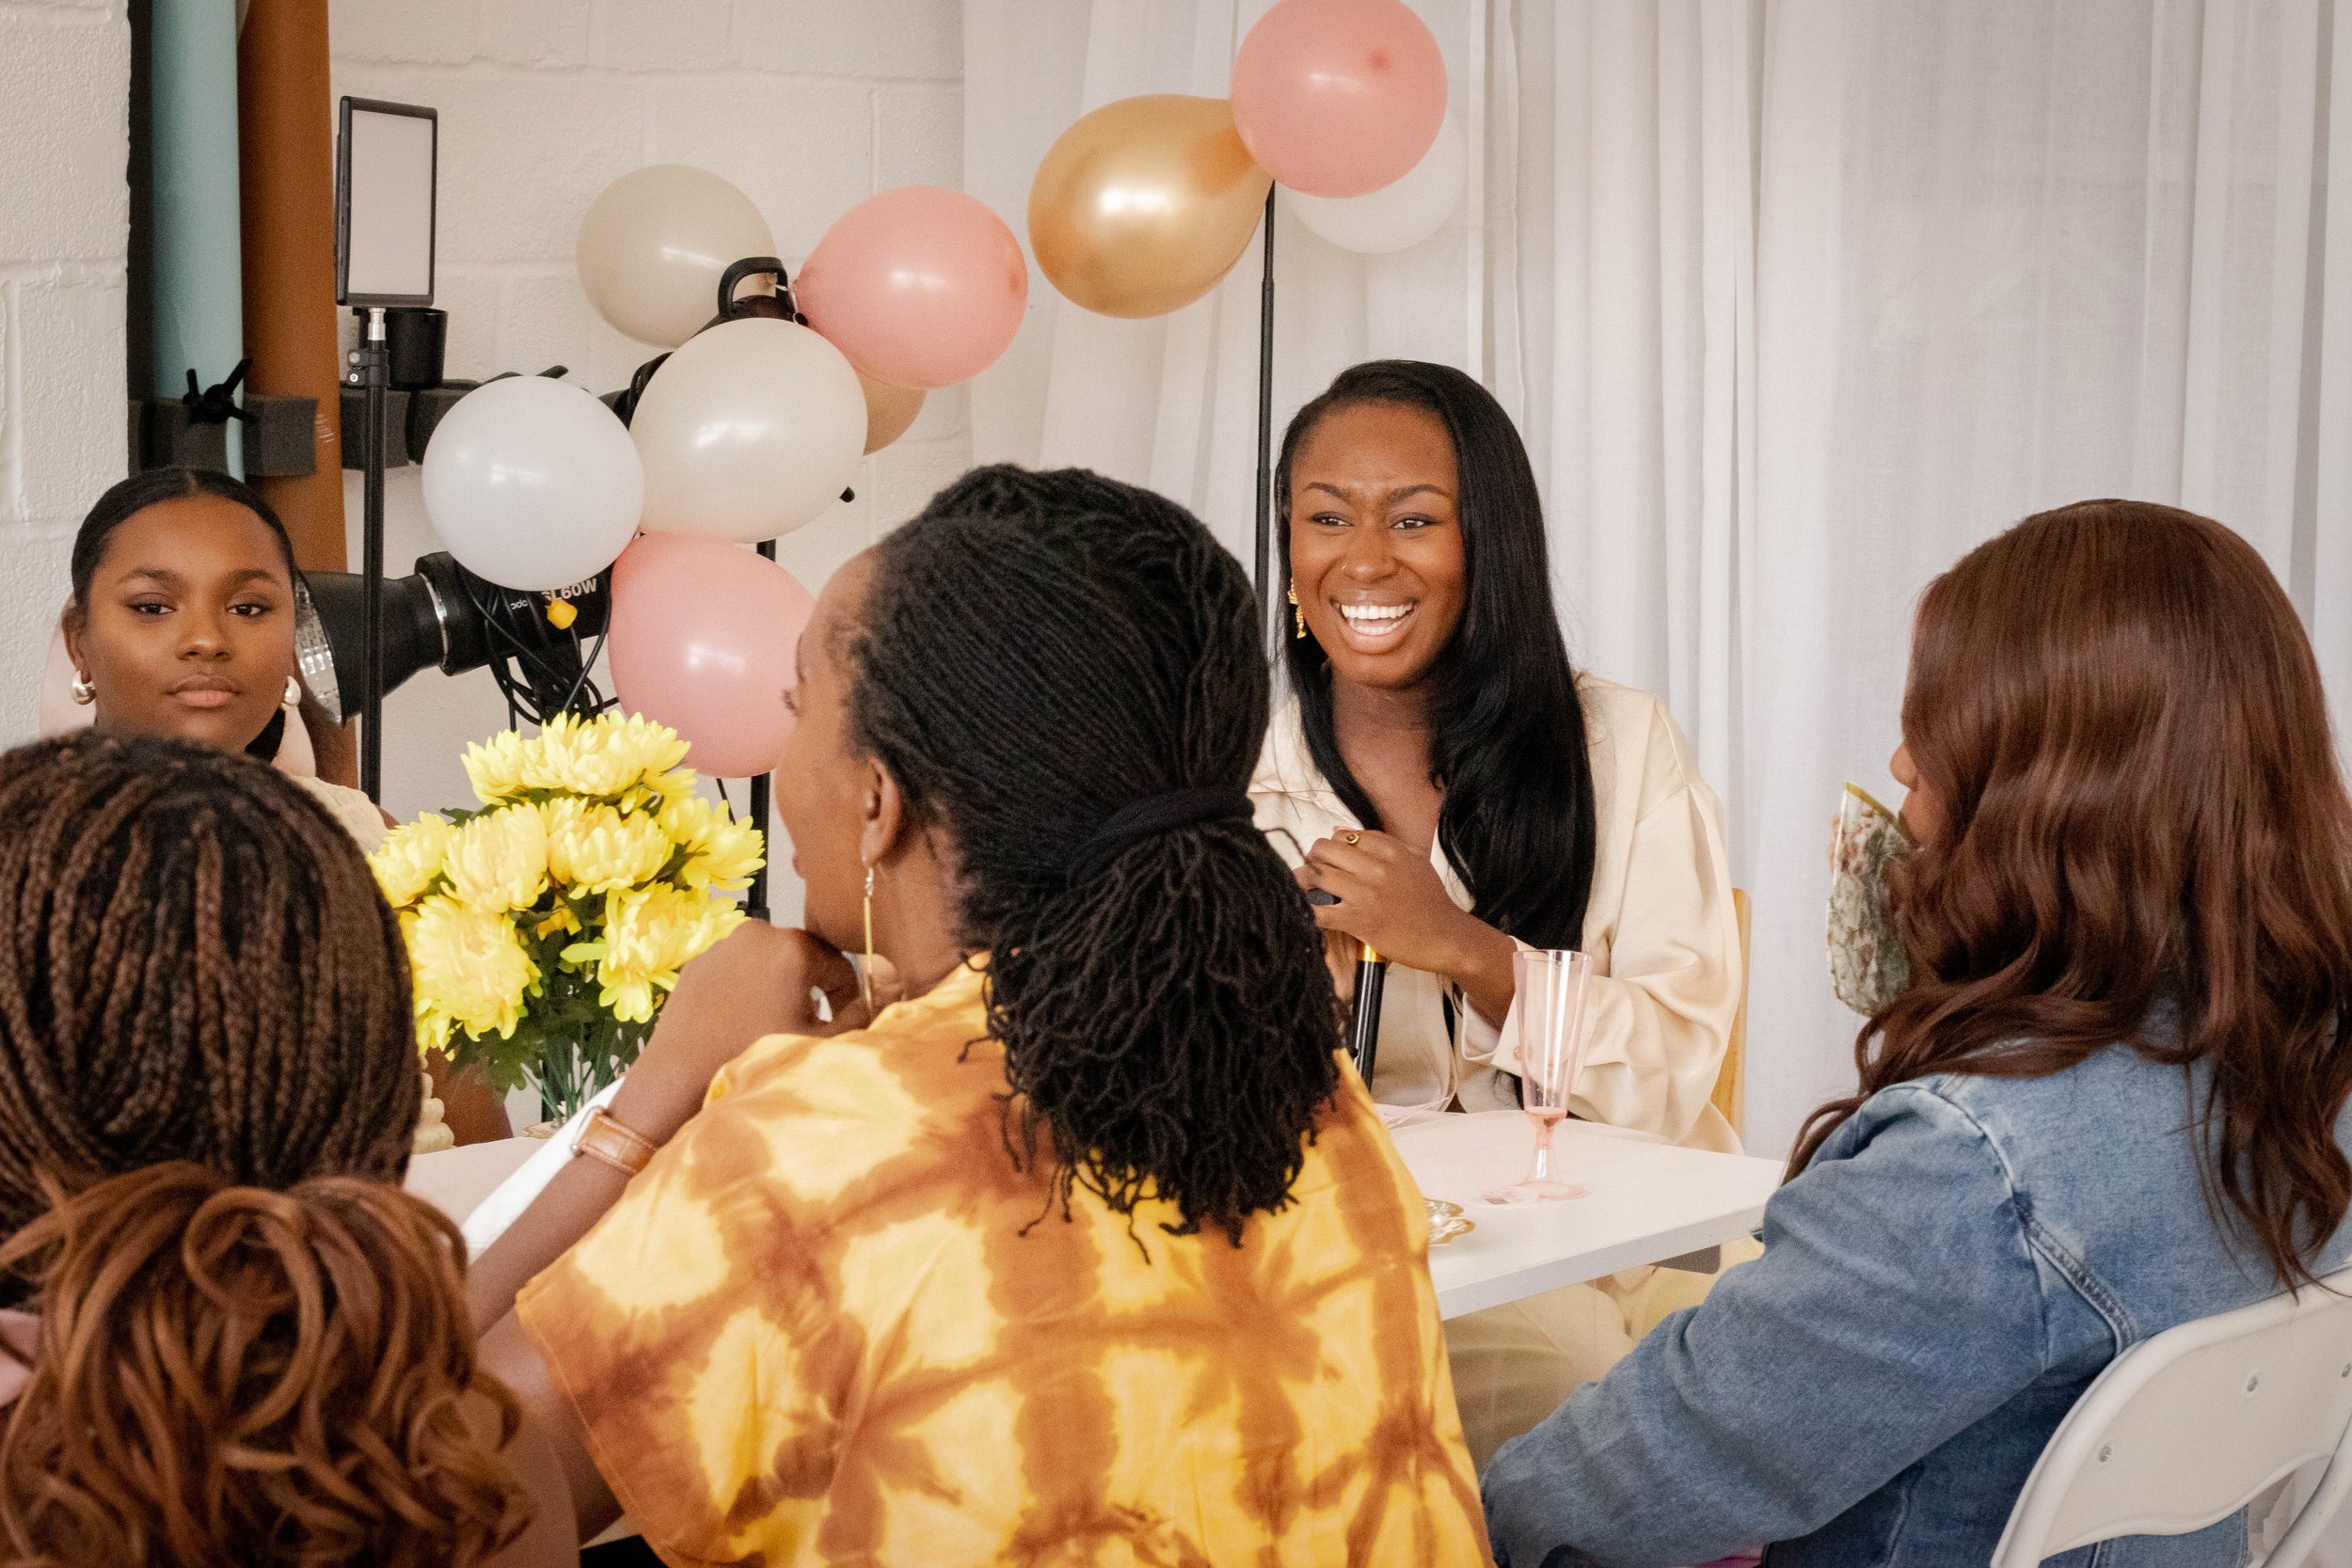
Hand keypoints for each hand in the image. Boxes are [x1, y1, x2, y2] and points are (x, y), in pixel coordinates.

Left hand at [608, 922, 862, 1145]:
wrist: (678, 1073)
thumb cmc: (750, 1054)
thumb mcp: (817, 1040)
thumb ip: (858, 1015)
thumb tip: (877, 994)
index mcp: (793, 946)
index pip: (840, 966)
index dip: (847, 997)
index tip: (840, 1022)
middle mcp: (758, 932)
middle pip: (804, 958)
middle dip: (812, 987)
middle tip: (807, 1023)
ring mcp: (723, 944)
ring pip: (768, 962)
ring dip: (779, 985)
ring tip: (773, 1022)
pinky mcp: (698, 961)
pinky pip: (736, 968)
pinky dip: (746, 986)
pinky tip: (741, 1019)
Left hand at [1295, 831, 1515, 1019]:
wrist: (1447, 937)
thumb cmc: (1431, 902)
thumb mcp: (1414, 861)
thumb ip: (1382, 844)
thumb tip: (1341, 832)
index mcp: (1390, 850)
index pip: (1343, 835)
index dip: (1331, 846)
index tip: (1330, 859)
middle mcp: (1376, 867)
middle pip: (1324, 850)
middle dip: (1312, 859)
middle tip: (1312, 872)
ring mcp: (1366, 894)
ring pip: (1314, 876)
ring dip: (1303, 882)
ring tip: (1304, 889)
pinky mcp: (1359, 920)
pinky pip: (1319, 910)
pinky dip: (1308, 910)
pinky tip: (1308, 912)